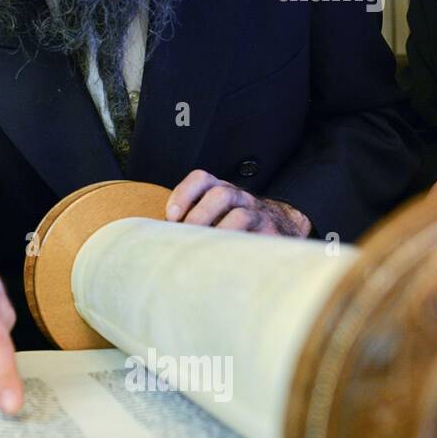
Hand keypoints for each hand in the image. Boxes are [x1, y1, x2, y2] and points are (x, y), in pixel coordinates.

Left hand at [166, 169, 311, 236]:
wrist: (281, 226)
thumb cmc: (232, 225)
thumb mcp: (211, 216)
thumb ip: (188, 222)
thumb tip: (155, 240)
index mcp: (219, 189)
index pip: (201, 178)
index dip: (184, 193)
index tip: (171, 217)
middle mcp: (238, 197)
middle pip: (219, 194)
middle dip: (199, 215)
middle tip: (187, 237)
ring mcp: (257, 212)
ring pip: (240, 215)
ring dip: (220, 232)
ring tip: (206, 250)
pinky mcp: (272, 232)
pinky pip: (258, 238)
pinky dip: (241, 247)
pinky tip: (227, 259)